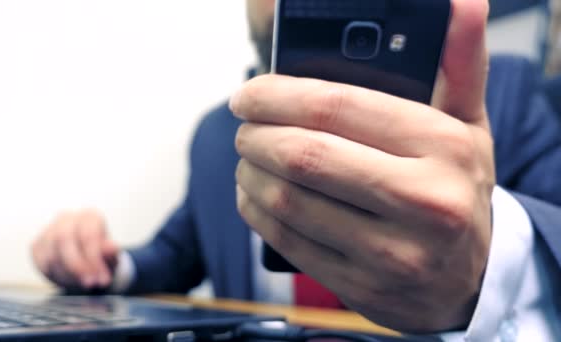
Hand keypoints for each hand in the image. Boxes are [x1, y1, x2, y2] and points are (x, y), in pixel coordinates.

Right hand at [31, 209, 118, 289]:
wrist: (87, 263)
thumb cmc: (102, 257)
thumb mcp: (111, 258)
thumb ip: (111, 253)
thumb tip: (112, 248)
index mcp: (90, 216)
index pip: (87, 235)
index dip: (94, 259)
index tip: (102, 279)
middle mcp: (67, 218)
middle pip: (64, 239)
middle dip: (77, 266)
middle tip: (90, 284)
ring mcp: (49, 230)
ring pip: (51, 252)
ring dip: (67, 273)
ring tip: (82, 283)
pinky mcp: (37, 244)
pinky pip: (41, 262)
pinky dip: (55, 275)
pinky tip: (68, 279)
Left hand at [231, 0, 492, 332]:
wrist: (469, 276)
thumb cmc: (456, 189)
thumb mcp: (467, 125)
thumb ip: (460, 64)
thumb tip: (463, 3)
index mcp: (444, 148)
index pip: (338, 107)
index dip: (277, 95)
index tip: (248, 94)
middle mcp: (423, 203)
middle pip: (304, 156)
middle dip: (256, 135)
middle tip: (245, 126)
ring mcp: (392, 253)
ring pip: (288, 201)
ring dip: (250, 173)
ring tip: (248, 158)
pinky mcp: (362, 286)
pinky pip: (288, 242)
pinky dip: (257, 213)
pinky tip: (255, 195)